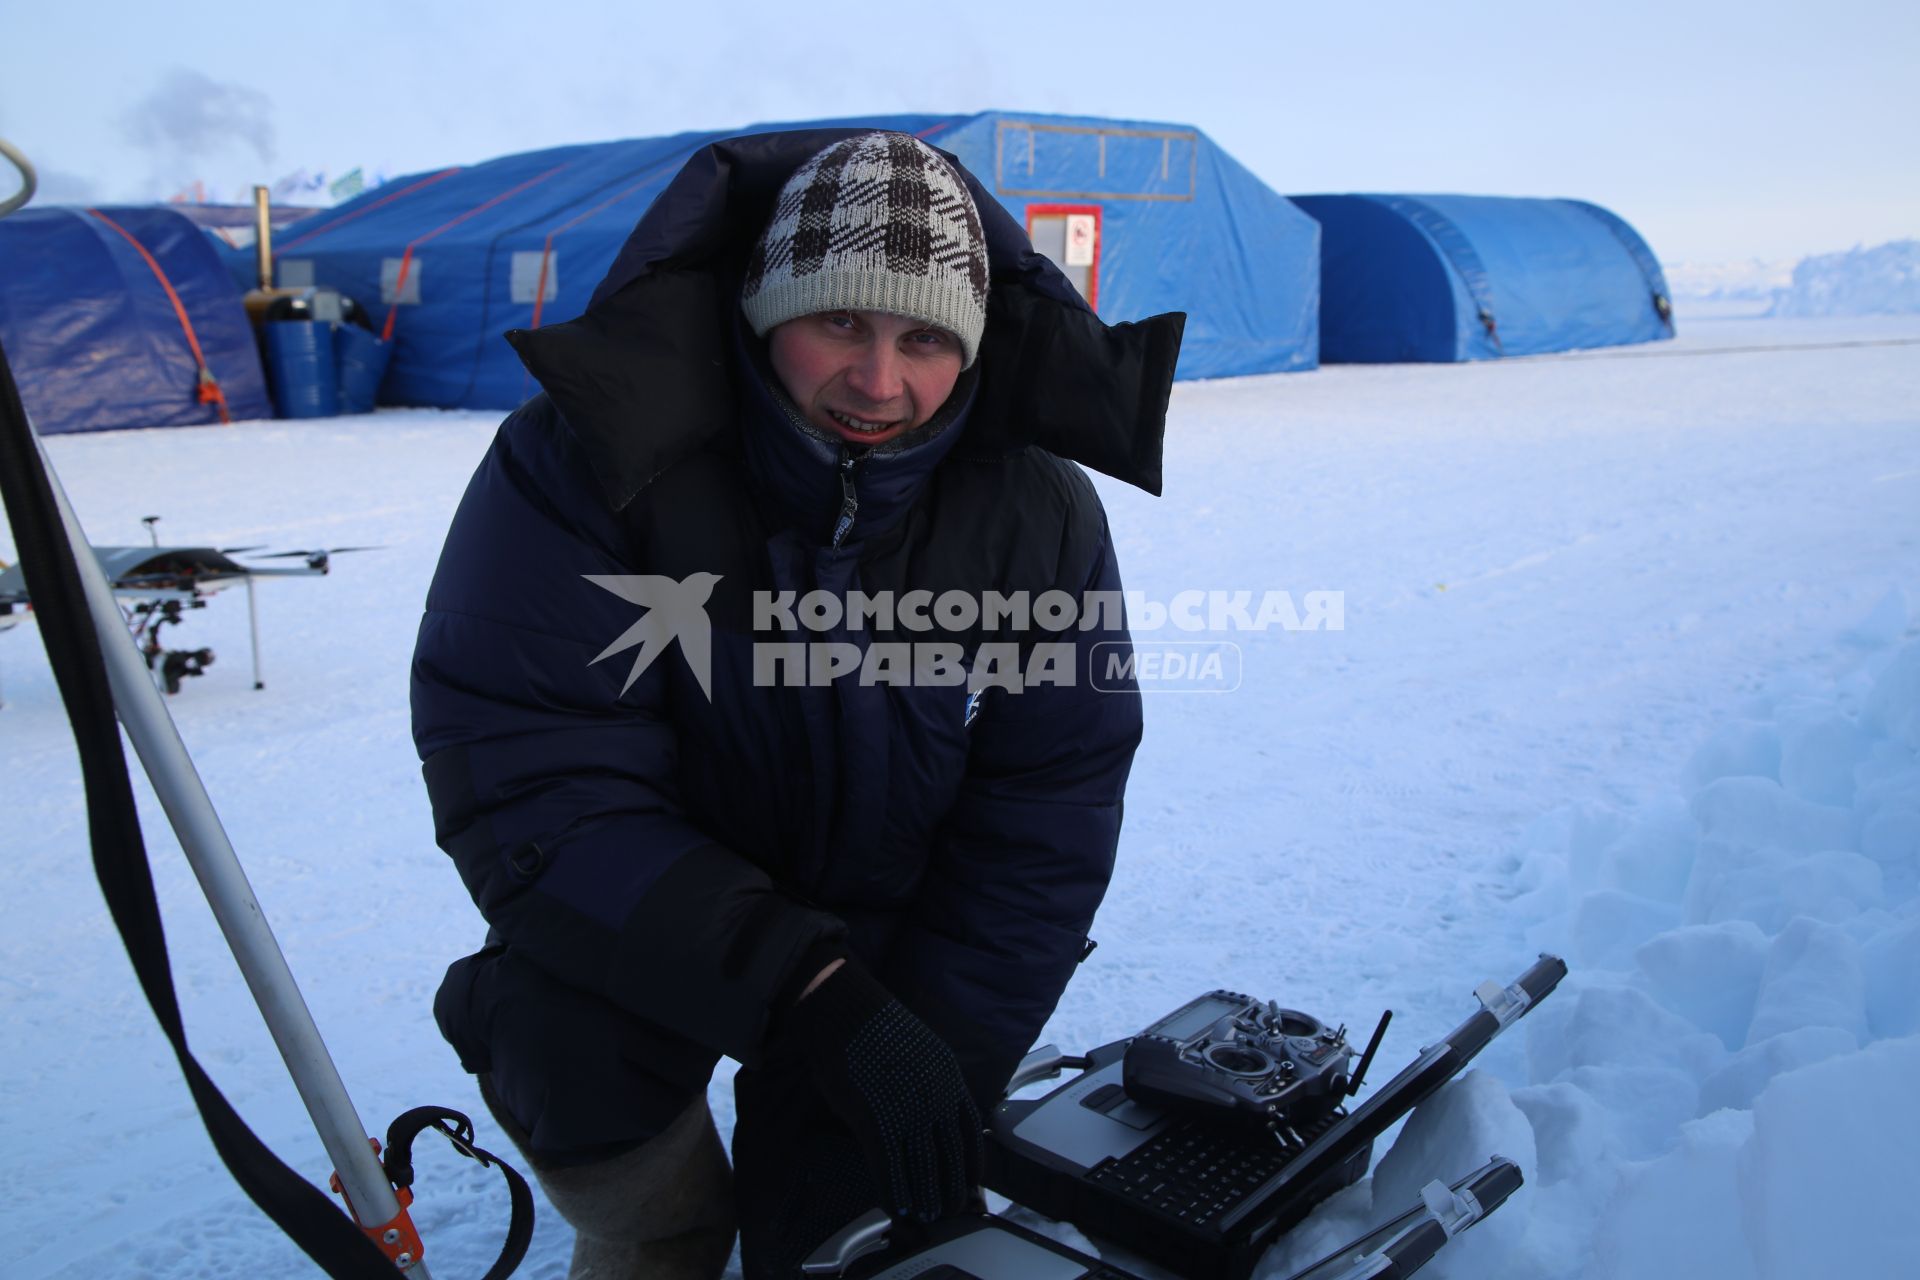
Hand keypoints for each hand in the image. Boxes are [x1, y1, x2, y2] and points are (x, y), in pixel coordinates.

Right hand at [787, 956, 981, 1221]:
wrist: (845, 1009)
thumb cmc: (876, 1027)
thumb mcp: (922, 1050)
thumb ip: (932, 1082)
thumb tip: (933, 1113)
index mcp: (948, 1077)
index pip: (970, 1131)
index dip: (972, 1162)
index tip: (973, 1184)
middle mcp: (933, 1096)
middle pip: (949, 1155)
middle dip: (951, 1188)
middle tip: (951, 1211)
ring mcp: (904, 1109)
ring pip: (921, 1166)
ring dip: (925, 1197)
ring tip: (927, 1218)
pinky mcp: (873, 1119)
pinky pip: (888, 1166)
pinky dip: (894, 1191)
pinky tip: (896, 1207)